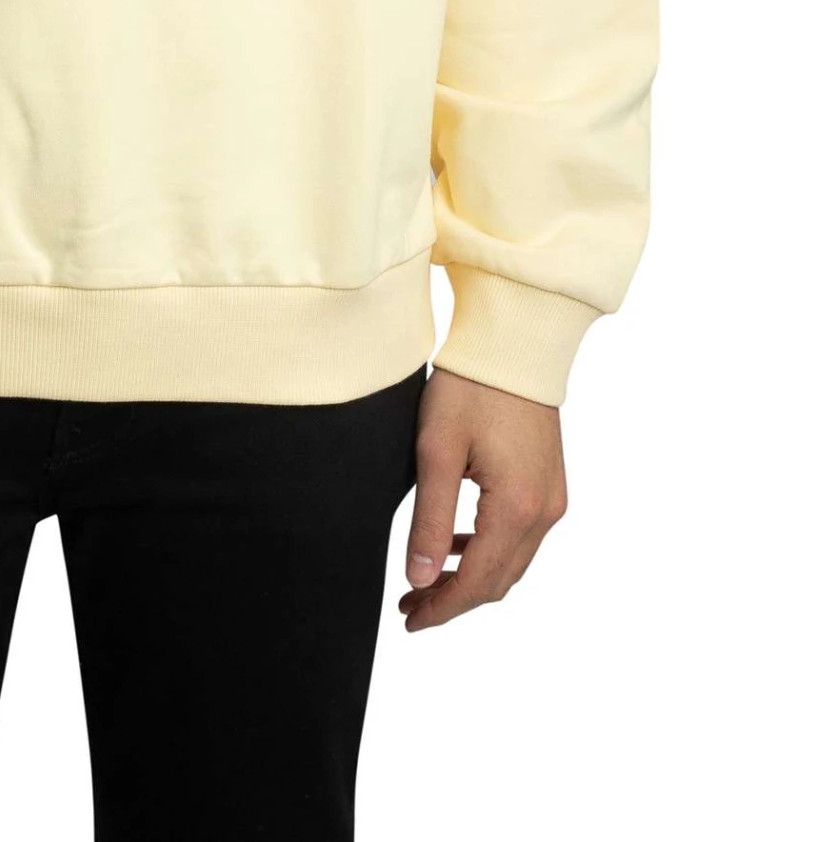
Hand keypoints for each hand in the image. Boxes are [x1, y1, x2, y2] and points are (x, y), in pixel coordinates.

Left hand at [400, 367, 566, 630]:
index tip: (409, 619)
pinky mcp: (549, 484)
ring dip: (471, 577)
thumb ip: (431, 521)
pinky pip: (520, 536)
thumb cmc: (470, 387)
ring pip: (512, 562)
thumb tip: (420, 577)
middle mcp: (544, 511)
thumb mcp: (436, 452)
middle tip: (410, 603)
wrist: (513, 344)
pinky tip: (457, 546)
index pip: (478, 582)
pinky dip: (489, 551)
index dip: (442, 608)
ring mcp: (553, 498)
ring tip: (426, 581)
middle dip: (454, 598)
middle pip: (499, 580)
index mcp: (517, 507)